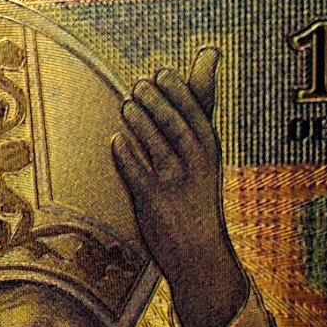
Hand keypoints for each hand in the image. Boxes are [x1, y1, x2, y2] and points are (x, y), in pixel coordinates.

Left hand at [111, 48, 247, 326]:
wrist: (199, 254)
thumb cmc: (197, 203)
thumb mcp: (203, 164)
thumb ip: (193, 127)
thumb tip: (199, 82)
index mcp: (210, 151)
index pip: (195, 113)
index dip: (176, 90)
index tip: (161, 72)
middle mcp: (195, 164)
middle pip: (174, 123)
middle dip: (155, 100)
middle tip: (138, 83)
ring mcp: (174, 182)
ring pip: (155, 143)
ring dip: (139, 121)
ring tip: (126, 104)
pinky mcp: (154, 201)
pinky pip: (137, 172)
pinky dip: (126, 154)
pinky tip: (116, 140)